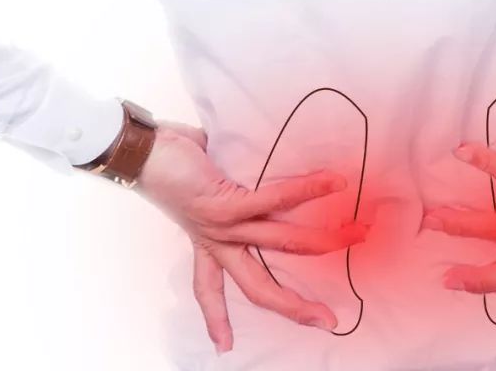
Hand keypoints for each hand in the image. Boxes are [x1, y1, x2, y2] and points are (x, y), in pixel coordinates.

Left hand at [134, 120, 367, 354]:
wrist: (137, 148)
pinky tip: (332, 182)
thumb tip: (255, 164)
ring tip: (357, 233)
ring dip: (323, 240)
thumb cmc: (166, 160)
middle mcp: (214, 240)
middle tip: (327, 321)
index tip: (223, 347)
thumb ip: (227, 189)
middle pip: (256, 288)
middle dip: (294, 307)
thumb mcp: (198, 187)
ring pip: (280, 244)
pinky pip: (273, 200)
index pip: (208, 287)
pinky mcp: (225, 204)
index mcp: (204, 241)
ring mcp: (221, 226)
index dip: (216, 318)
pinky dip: (306, 191)